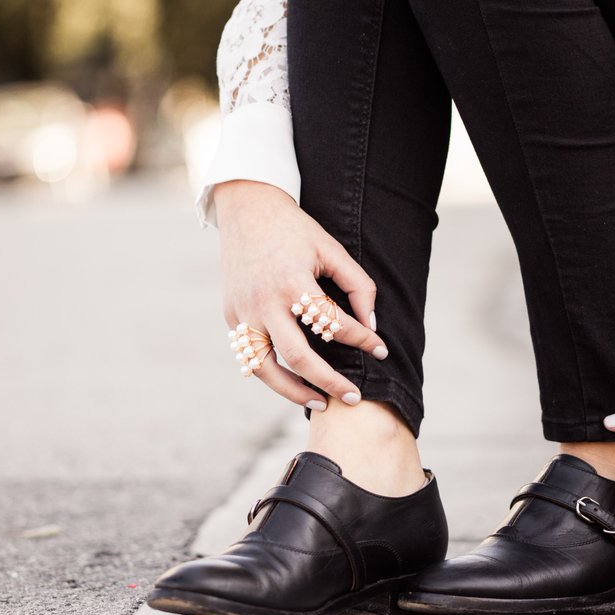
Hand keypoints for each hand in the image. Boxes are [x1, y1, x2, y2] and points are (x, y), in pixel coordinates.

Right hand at [214, 179, 388, 409]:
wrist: (247, 210)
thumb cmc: (295, 231)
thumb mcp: (332, 250)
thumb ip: (357, 286)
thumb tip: (371, 325)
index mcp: (292, 282)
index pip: (334, 324)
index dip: (363, 340)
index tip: (381, 350)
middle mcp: (264, 302)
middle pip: (299, 357)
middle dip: (330, 381)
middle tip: (354, 397)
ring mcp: (243, 312)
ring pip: (266, 368)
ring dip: (294, 392)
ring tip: (321, 403)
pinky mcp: (232, 316)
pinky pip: (251, 357)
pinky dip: (272, 375)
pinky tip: (294, 383)